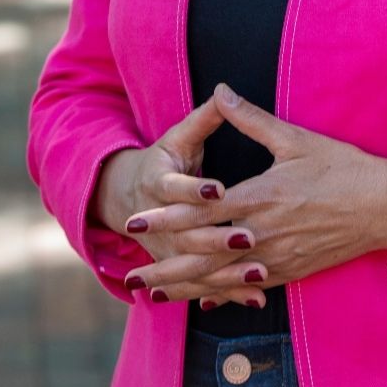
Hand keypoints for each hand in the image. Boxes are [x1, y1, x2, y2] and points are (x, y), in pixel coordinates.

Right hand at [94, 95, 268, 309]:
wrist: (128, 197)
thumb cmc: (164, 160)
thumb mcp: (179, 137)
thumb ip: (204, 119)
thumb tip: (224, 91)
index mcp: (158, 184)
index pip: (175, 189)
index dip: (195, 189)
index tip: (217, 190)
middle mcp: (158, 223)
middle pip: (187, 234)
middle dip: (215, 238)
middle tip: (247, 237)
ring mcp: (167, 250)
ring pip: (196, 266)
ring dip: (225, 272)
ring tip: (258, 272)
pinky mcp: (180, 267)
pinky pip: (204, 285)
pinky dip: (229, 293)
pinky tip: (256, 296)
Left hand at [121, 82, 386, 305]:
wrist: (383, 206)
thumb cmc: (342, 168)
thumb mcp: (295, 138)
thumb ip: (251, 119)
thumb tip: (221, 90)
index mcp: (261, 195)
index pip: (203, 208)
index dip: (167, 215)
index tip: (137, 220)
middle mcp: (263, 232)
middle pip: (203, 251)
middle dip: (165, 262)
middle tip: (130, 274)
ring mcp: (276, 258)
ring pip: (220, 278)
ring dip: (184, 286)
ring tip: (152, 293)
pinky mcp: (290, 271)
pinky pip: (246, 288)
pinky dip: (220, 294)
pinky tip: (200, 301)